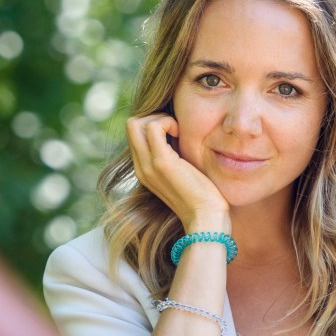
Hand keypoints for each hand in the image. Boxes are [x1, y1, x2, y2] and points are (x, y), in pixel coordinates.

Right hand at [126, 113, 229, 231]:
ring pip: (135, 123)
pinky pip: (154, 127)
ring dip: (160, 119)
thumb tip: (178, 134)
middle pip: (131, 125)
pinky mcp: (161, 163)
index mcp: (144, 170)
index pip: (135, 134)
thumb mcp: (182, 172)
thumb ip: (174, 155)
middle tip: (175, 128)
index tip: (175, 133)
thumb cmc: (202, 196)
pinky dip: (168, 122)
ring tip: (178, 132)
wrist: (205, 219)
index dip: (154, 124)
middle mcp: (141, 167)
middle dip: (154, 117)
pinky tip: (182, 134)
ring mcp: (148, 165)